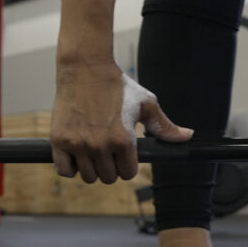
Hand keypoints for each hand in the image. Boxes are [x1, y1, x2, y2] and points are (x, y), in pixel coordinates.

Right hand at [50, 62, 192, 183]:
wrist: (85, 68)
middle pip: (107, 178)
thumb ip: (164, 126)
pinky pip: (65, 171)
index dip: (126, 165)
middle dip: (109, 168)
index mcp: (124, 140)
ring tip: (91, 152)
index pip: (127, 174)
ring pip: (88, 177)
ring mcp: (78, 144)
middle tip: (106, 151)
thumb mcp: (145, 103)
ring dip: (90, 168)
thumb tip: (187, 137)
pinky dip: (69, 168)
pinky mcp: (60, 140)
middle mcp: (101, 145)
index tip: (122, 155)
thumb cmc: (118, 85)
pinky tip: (75, 156)